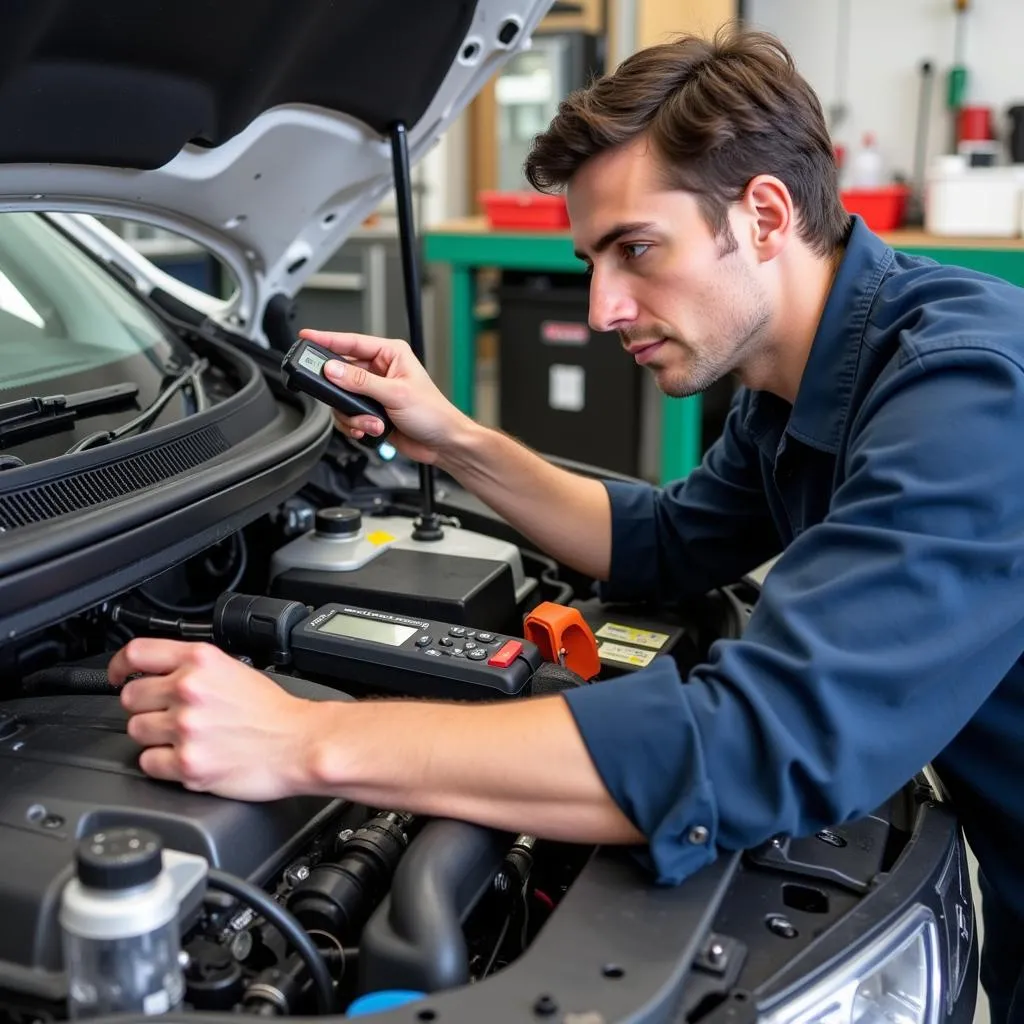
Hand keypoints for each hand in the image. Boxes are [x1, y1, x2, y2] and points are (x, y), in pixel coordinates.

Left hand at [108, 639, 325, 800]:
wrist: (300, 744)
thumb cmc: (274, 713)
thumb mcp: (235, 670)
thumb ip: (194, 667)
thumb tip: (158, 674)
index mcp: (201, 661)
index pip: (137, 653)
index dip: (119, 666)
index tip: (118, 676)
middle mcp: (189, 689)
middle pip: (130, 698)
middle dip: (145, 708)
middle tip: (168, 716)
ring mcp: (185, 728)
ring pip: (136, 731)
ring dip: (154, 737)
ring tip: (185, 739)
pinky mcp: (186, 764)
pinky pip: (148, 763)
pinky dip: (163, 764)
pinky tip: (188, 757)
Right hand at [298, 328, 472, 463]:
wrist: (443, 444)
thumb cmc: (433, 414)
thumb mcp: (395, 394)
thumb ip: (360, 382)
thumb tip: (333, 370)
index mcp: (390, 355)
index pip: (352, 342)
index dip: (327, 339)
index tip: (306, 336)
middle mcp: (381, 370)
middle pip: (341, 373)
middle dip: (342, 393)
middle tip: (339, 400)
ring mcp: (374, 392)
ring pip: (342, 398)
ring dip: (353, 415)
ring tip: (371, 422)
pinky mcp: (371, 411)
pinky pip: (348, 415)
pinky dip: (355, 425)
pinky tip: (370, 429)